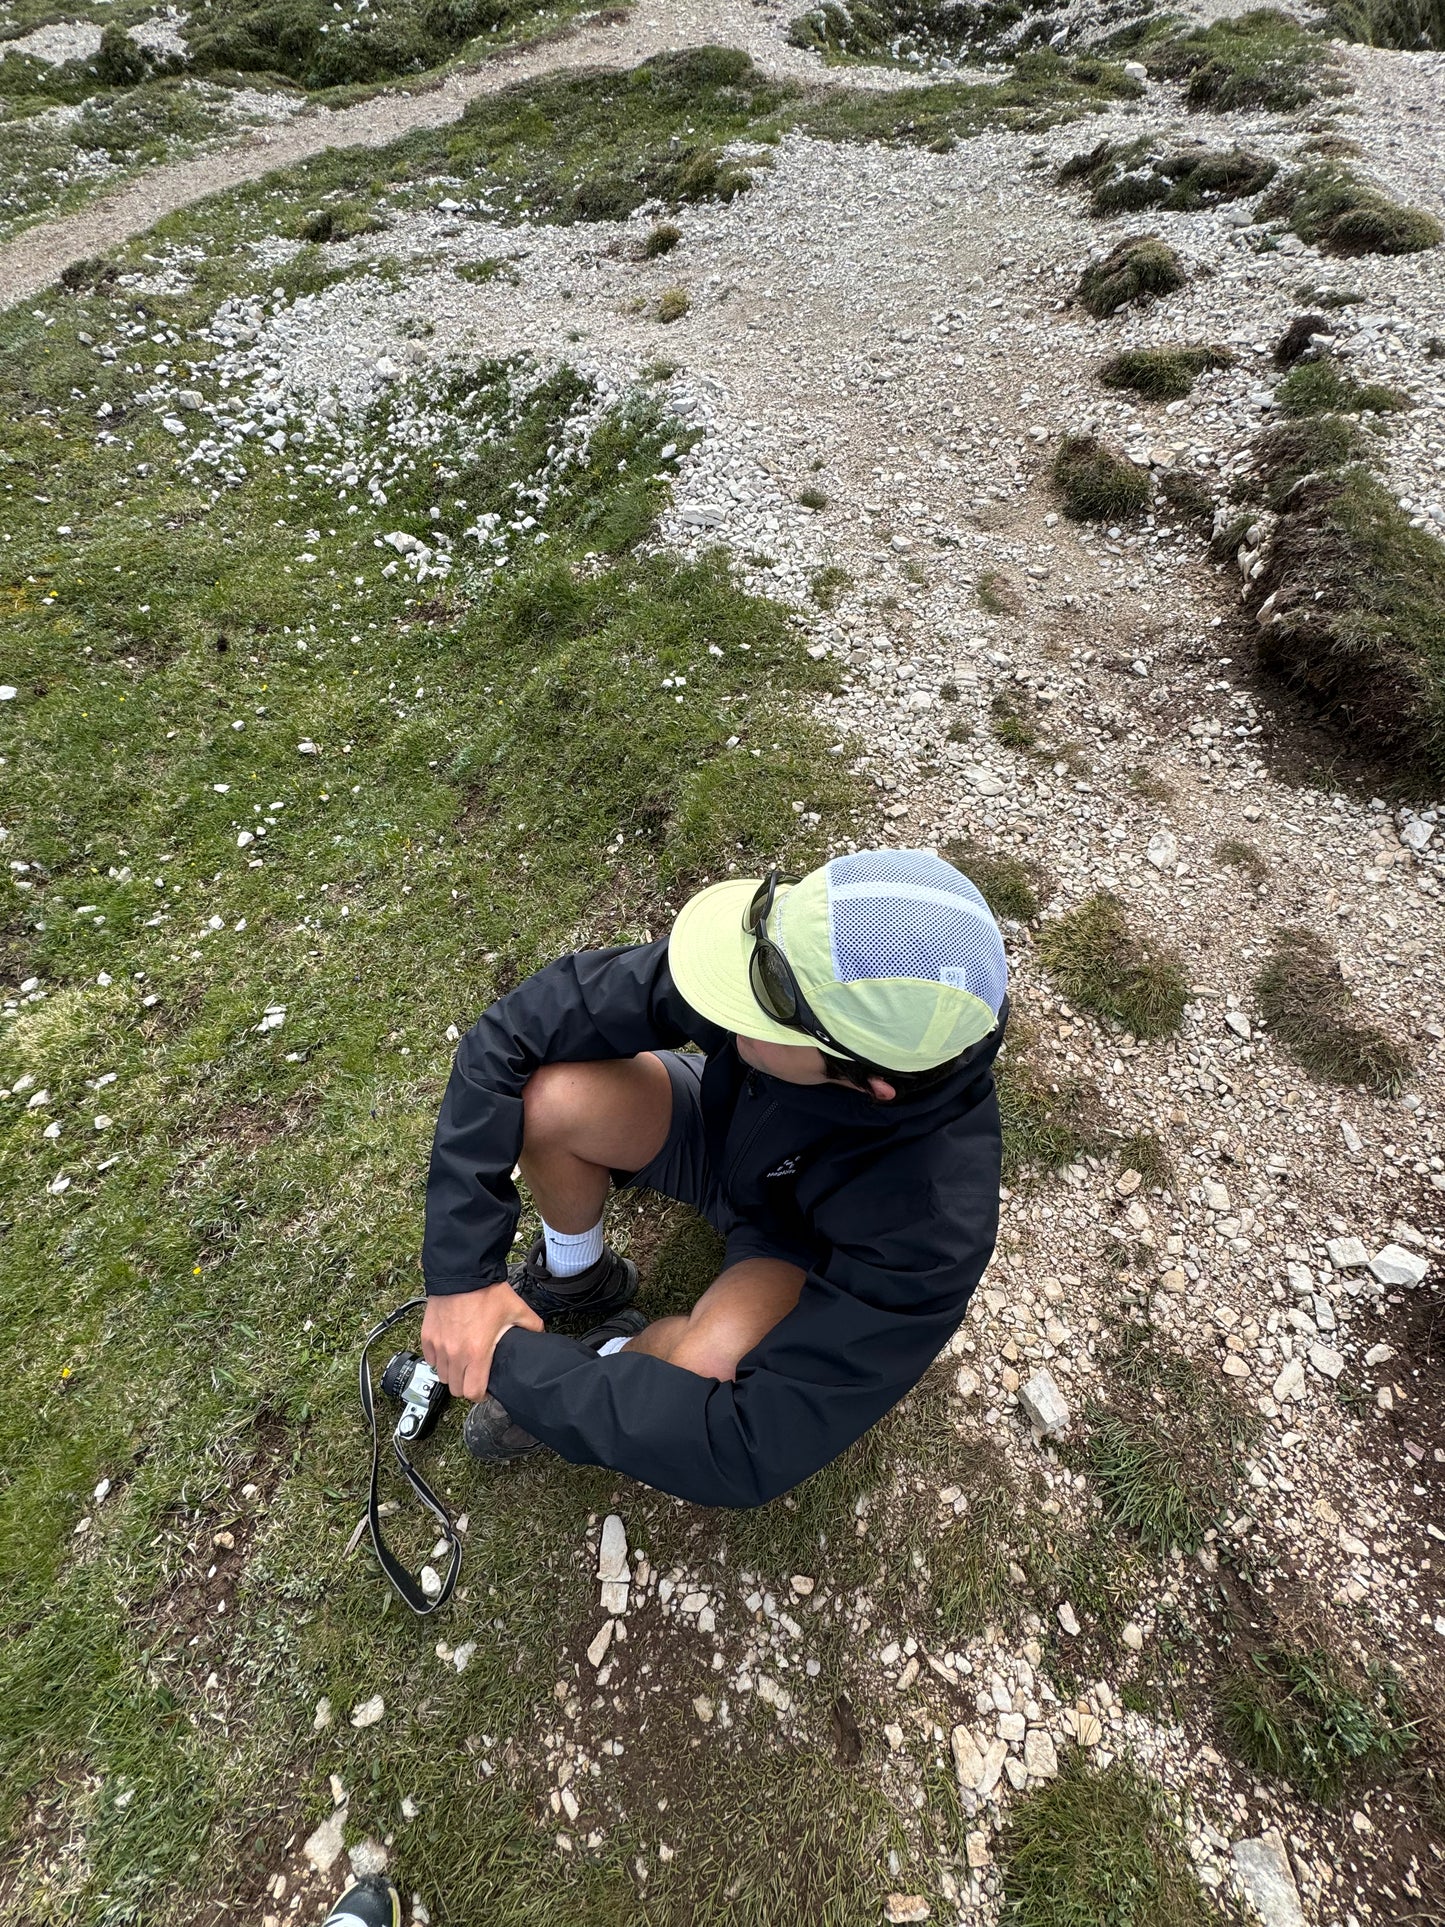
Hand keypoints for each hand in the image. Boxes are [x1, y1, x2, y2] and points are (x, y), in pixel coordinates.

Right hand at [420, 1283, 543, 1401]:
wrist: (462, 1271)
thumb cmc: (486, 1291)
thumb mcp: (516, 1309)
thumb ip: (531, 1326)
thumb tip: (539, 1335)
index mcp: (477, 1352)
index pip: (473, 1392)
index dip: (481, 1395)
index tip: (486, 1388)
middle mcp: (455, 1353)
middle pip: (456, 1389)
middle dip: (467, 1386)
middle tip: (476, 1375)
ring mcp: (439, 1345)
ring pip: (442, 1375)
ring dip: (453, 1373)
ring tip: (463, 1362)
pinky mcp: (427, 1336)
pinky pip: (431, 1359)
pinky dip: (439, 1360)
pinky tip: (450, 1350)